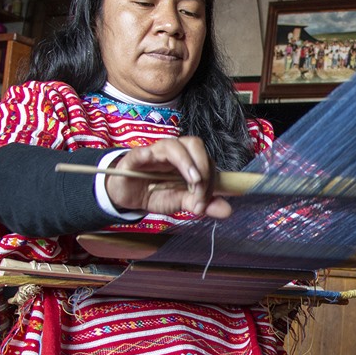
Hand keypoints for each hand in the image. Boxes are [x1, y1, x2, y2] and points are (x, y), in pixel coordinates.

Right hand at [104, 137, 232, 218]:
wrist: (128, 197)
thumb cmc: (156, 194)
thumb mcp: (181, 202)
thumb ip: (202, 204)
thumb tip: (227, 210)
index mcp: (188, 160)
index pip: (206, 160)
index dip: (211, 178)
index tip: (205, 201)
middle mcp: (174, 152)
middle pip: (194, 144)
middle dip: (202, 167)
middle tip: (200, 189)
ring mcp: (155, 152)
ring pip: (173, 145)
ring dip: (186, 162)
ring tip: (192, 180)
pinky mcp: (136, 157)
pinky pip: (144, 152)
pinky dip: (150, 155)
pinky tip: (156, 165)